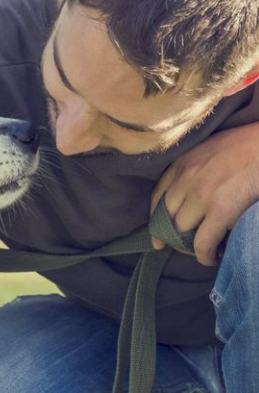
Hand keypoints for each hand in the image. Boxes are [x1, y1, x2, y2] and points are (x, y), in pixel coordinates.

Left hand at [150, 122, 258, 265]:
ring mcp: (201, 194)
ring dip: (188, 247)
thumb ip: (197, 167)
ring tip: (200, 252)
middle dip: (170, 236)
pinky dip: (204, 255)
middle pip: (166, 216)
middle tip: (180, 248)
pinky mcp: (221, 209)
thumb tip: (192, 192)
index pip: (157, 196)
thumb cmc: (250, 145)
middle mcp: (186, 178)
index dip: (155, 219)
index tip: (156, 234)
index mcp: (183, 162)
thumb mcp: (212, 149)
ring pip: (181, 231)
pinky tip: (211, 258)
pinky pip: (202, 242)